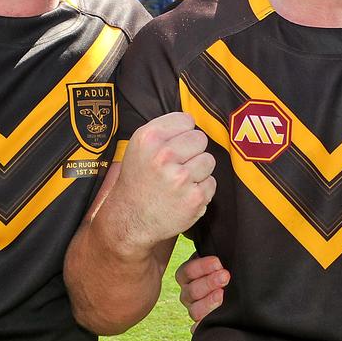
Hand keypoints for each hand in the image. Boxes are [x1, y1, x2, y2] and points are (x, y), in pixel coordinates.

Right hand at [111, 113, 214, 252]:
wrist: (130, 220)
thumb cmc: (138, 181)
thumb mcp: (139, 147)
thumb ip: (165, 131)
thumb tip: (192, 122)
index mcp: (149, 138)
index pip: (186, 120)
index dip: (182, 134)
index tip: (173, 146)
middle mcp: (163, 156)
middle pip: (200, 139)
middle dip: (192, 151)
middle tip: (177, 165)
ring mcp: (180, 178)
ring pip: (208, 160)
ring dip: (198, 171)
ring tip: (179, 181)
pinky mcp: (194, 198)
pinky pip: (211, 183)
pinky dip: (201, 190)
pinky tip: (183, 195)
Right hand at [176, 254, 229, 324]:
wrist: (233, 283)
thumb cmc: (224, 268)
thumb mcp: (217, 257)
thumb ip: (213, 251)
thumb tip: (215, 228)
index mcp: (188, 275)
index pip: (186, 272)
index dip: (201, 268)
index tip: (218, 262)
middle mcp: (188, 292)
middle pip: (191, 291)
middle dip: (209, 282)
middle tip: (225, 276)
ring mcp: (194, 308)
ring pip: (193, 310)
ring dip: (208, 302)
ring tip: (222, 294)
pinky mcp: (202, 322)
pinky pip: (197, 327)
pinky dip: (201, 326)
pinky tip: (211, 321)